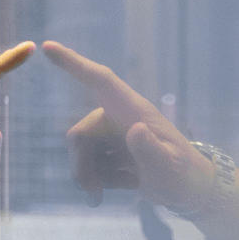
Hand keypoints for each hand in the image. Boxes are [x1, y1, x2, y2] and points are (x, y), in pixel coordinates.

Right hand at [45, 41, 215, 211]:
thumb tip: (134, 129)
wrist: (190, 191)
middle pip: (80, 134)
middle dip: (81, 165)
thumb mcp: (170, 167)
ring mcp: (113, 134)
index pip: (101, 81)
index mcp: (135, 111)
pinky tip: (127, 182)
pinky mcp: (110, 150)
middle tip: (94, 192)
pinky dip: (101, 180)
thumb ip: (151, 149)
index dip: (74, 63)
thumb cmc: (184, 176)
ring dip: (93, 177)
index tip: (48, 47)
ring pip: (81, 152)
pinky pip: (89, 164)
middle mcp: (119, 117)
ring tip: (120, 188)